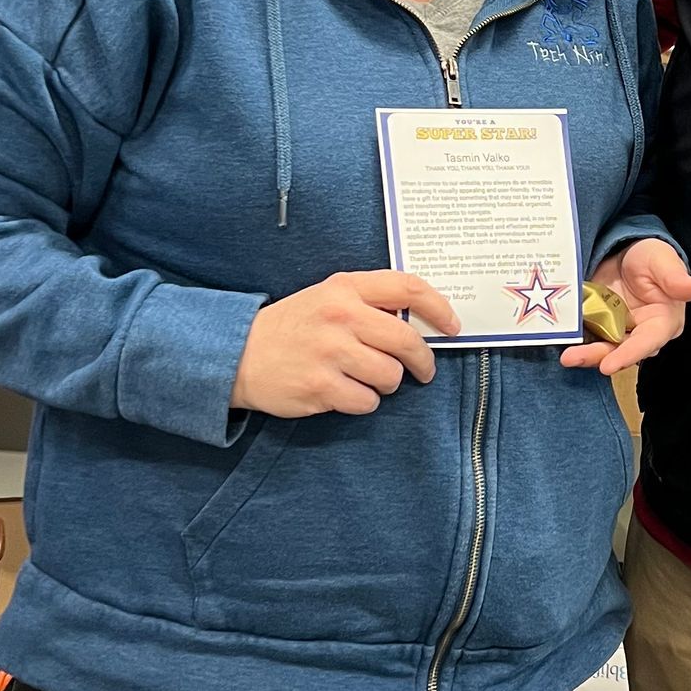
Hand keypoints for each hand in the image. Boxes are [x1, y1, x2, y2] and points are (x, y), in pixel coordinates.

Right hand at [232, 270, 459, 417]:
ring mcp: (330, 352)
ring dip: (387, 384)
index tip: (452, 325)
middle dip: (423, 361)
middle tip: (423, 371)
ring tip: (365, 378)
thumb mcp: (327, 298)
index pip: (408, 288)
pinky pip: (367, 401)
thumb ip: (369, 303)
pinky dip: (363, 402)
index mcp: (344, 288)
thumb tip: (422, 323)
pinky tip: (344, 392)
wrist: (237, 354)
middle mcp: (340, 316)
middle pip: (407, 340)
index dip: (439, 307)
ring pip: (390, 376)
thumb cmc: (293, 327)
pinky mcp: (321, 386)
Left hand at [559, 240, 690, 376]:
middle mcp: (641, 333)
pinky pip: (588, 337)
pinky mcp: (600, 326)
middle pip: (621, 351)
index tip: (609, 365)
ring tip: (566, 356)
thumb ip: (675, 278)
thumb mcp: (663, 261)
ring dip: (585, 353)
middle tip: (573, 358)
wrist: (626, 250)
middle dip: (598, 357)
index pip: (647, 342)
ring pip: (603, 348)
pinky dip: (575, 341)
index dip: (629, 354)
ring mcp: (618, 332)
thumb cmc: (652, 257)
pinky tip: (560, 341)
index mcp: (663, 323)